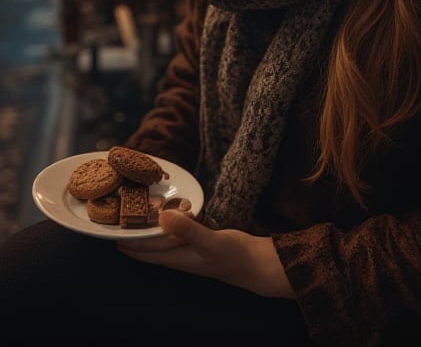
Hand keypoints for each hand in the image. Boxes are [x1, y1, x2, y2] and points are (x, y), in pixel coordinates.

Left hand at [117, 209, 294, 298]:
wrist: (255, 264)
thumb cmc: (234, 257)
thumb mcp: (210, 242)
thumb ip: (186, 230)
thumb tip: (161, 217)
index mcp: (176, 258)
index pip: (143, 251)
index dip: (125, 242)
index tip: (110, 229)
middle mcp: (178, 255)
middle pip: (148, 246)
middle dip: (132, 235)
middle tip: (117, 216)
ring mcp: (188, 249)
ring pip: (161, 239)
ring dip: (148, 229)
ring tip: (135, 212)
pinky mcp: (198, 241)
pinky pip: (176, 232)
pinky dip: (167, 223)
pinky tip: (167, 212)